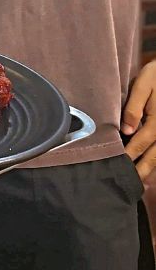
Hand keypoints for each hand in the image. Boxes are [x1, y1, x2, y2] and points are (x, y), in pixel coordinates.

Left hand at [123, 61, 155, 182]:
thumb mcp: (144, 84)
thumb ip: (134, 107)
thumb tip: (126, 129)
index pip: (140, 143)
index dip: (129, 156)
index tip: (118, 167)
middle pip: (154, 156)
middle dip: (142, 171)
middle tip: (130, 185)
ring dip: (151, 169)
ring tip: (140, 183)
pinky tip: (149, 169)